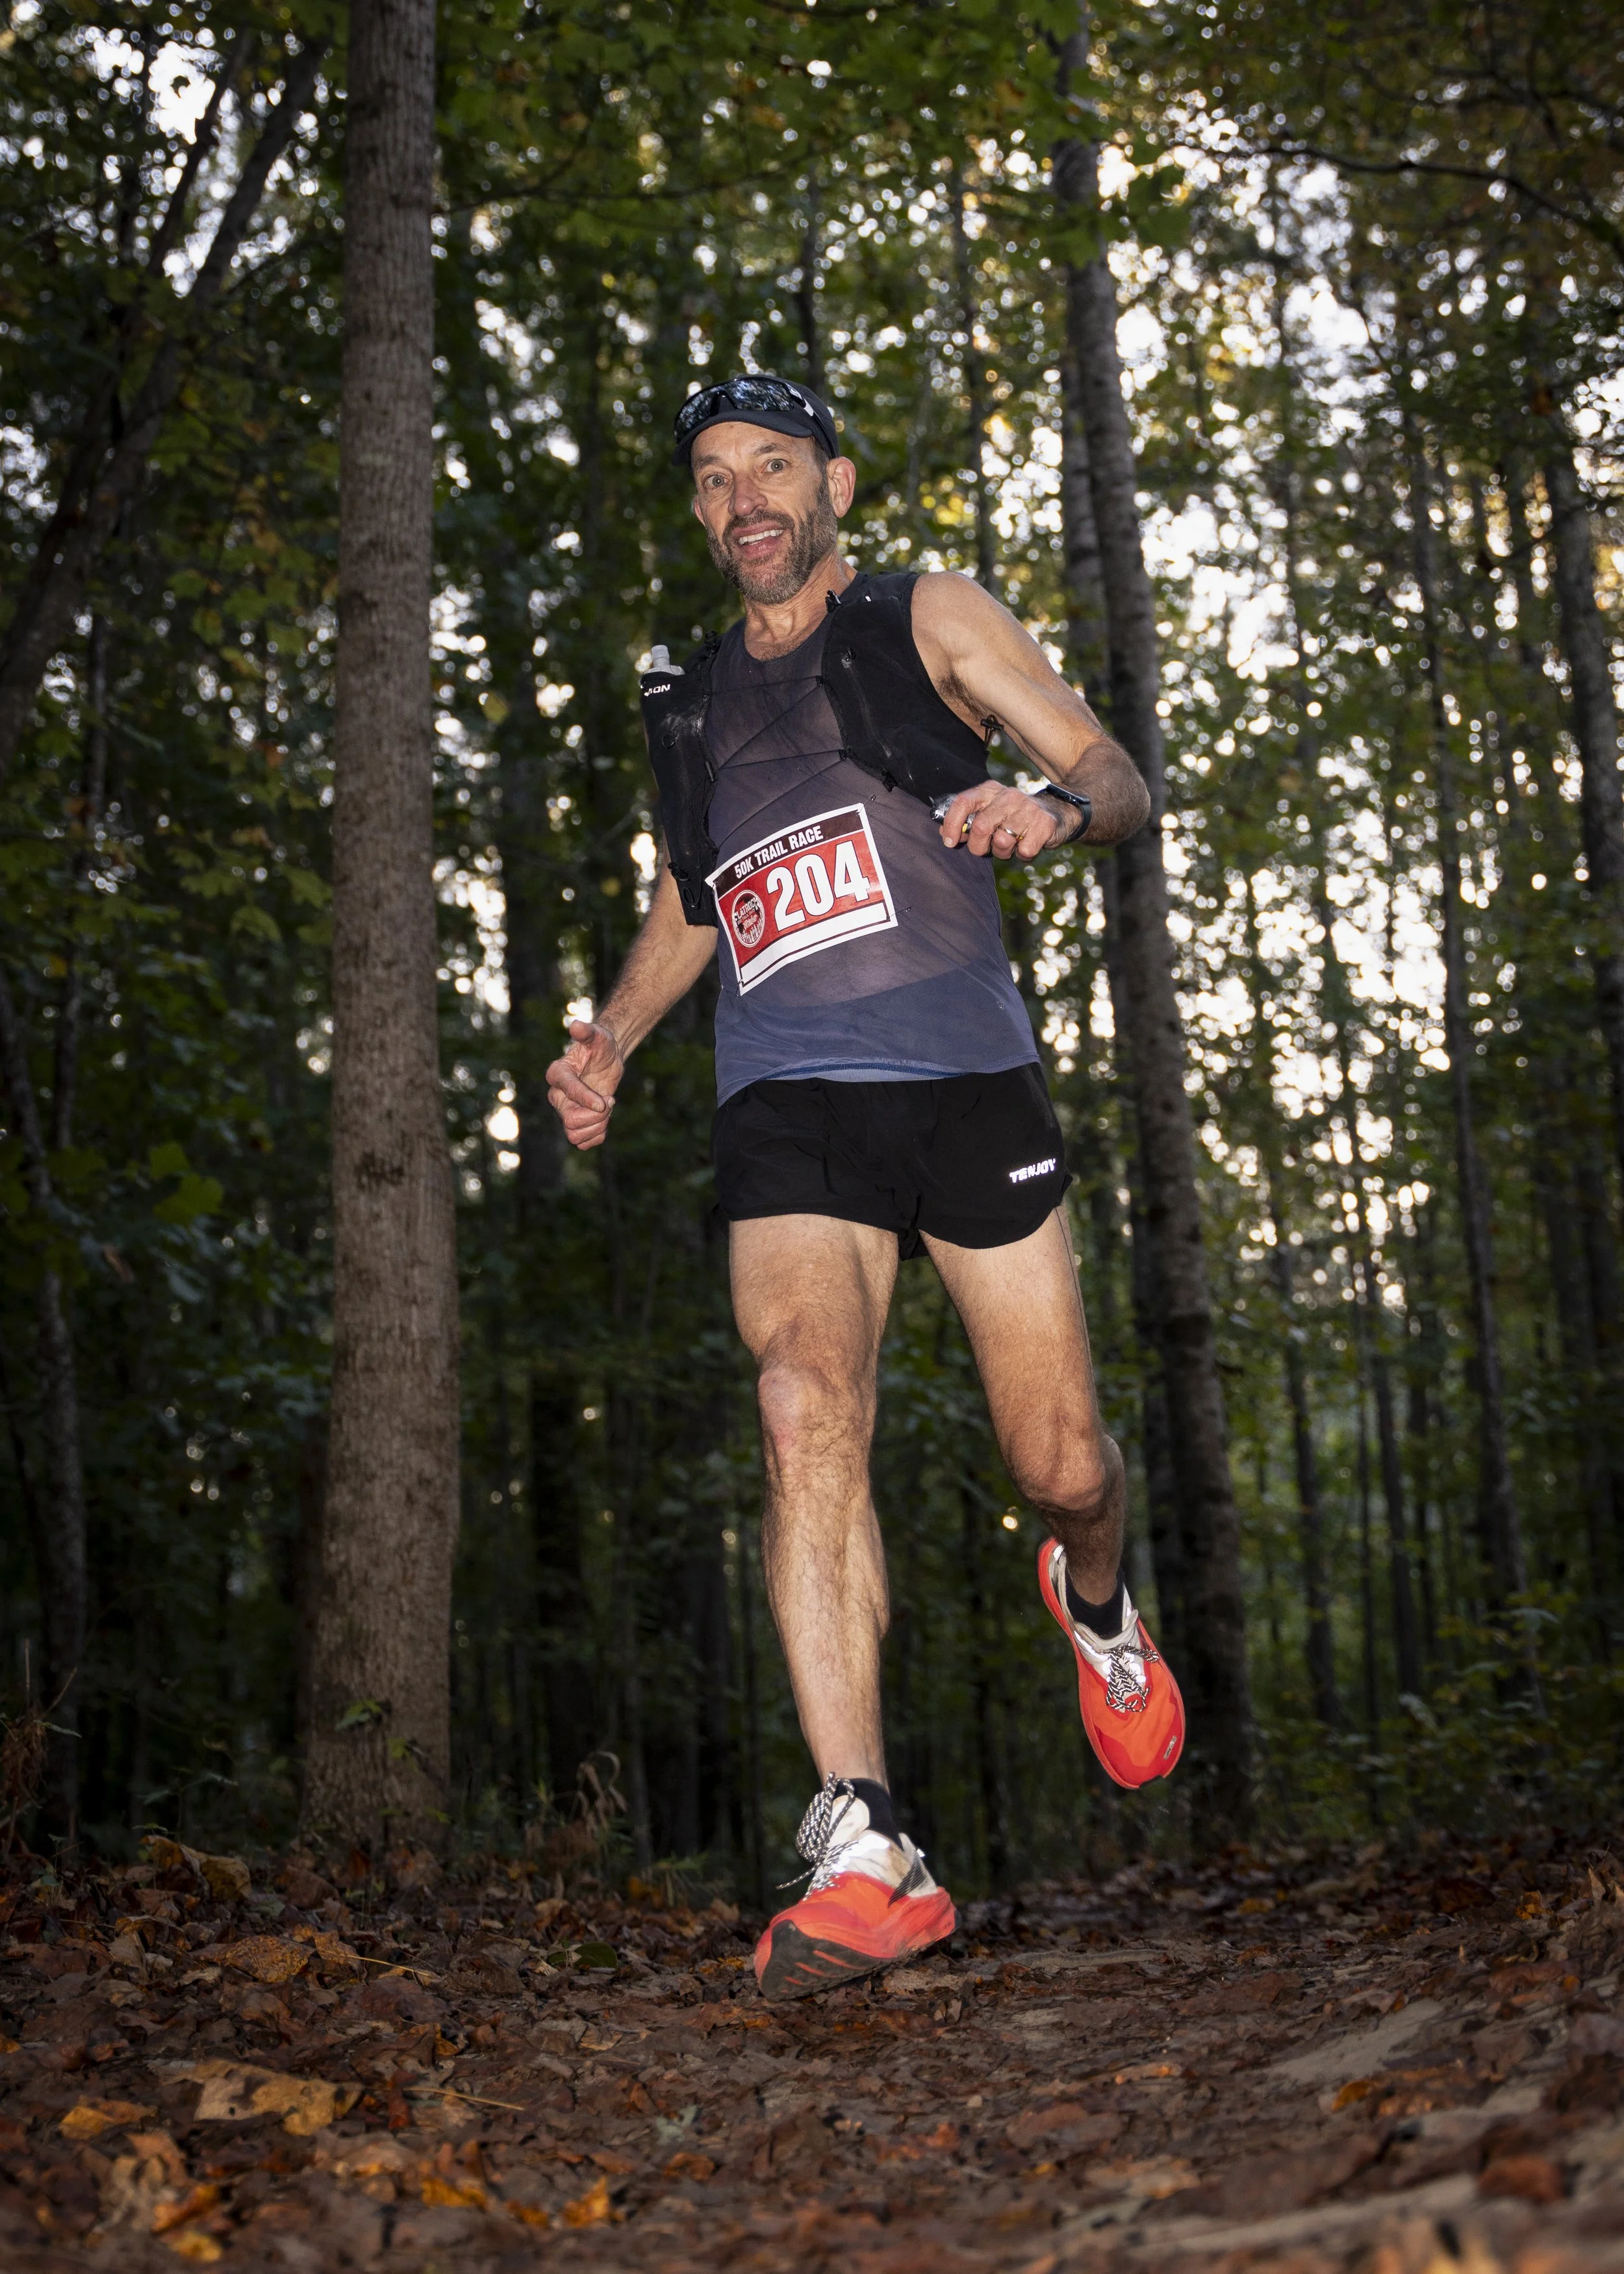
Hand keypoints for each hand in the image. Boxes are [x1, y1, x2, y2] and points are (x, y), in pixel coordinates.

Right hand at [545, 1019, 624, 1150]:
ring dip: (596, 1127)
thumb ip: (588, 1032)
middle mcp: (557, 1095)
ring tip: (607, 1111)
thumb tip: (576, 1025)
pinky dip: (596, 1137)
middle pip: (570, 1120)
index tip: (605, 1100)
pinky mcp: (576, 1122)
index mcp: (558, 1074)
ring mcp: (565, 1110)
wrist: (607, 1060)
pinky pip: (581, 1142)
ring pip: (574, 1135)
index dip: (586, 1099)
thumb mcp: (598, 1036)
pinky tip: (605, 1122)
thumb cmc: (600, 1045)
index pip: (567, 1092)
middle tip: (609, 1101)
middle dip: (596, 1116)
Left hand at [937, 780, 1070, 860]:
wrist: (1055, 811)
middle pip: (981, 826)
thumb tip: (946, 835)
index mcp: (990, 790)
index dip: (952, 824)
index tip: (950, 842)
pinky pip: (1024, 851)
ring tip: (1010, 844)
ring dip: (1003, 852)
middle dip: (978, 846)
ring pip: (1003, 841)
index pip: (963, 801)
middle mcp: (1008, 795)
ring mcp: (1028, 808)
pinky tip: (1026, 845)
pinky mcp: (1045, 823)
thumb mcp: (989, 812)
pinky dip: (1022, 855)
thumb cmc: (1012, 816)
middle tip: (984, 849)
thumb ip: (966, 822)